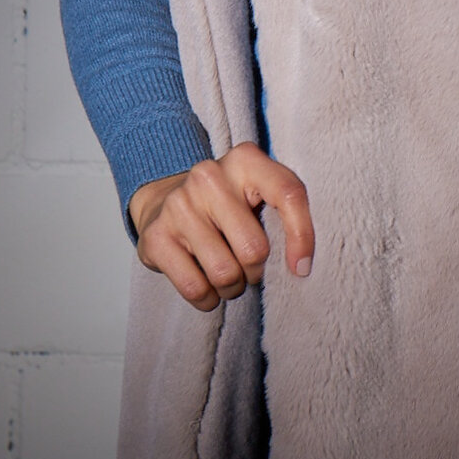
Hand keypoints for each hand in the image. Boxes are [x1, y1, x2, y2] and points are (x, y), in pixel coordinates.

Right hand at [128, 141, 314, 311]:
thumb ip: (282, 211)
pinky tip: (207, 289)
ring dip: (233, 288)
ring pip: (225, 274)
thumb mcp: (256, 191)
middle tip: (249, 268)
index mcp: (246, 160)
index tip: (302, 268)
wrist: (163, 198)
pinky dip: (207, 299)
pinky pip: (195, 288)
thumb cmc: (226, 203)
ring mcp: (179, 205)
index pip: (289, 194)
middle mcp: (210, 176)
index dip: (302, 236)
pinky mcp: (156, 236)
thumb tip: (301, 264)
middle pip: (254, 250)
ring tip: (229, 278)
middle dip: (256, 272)